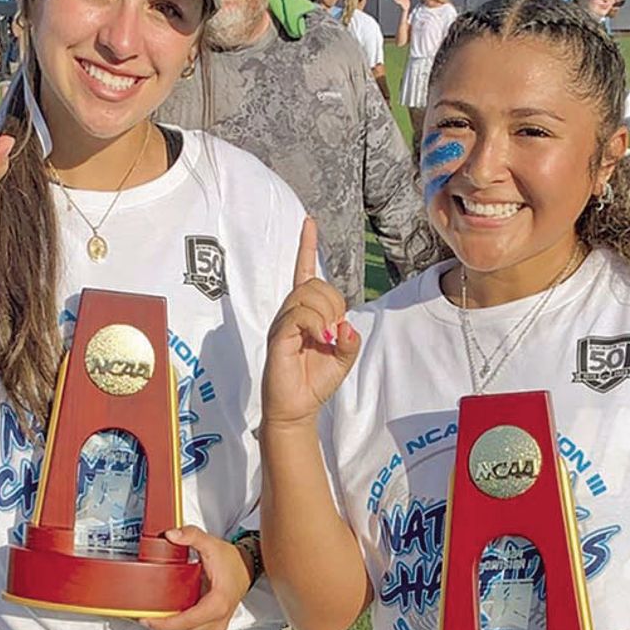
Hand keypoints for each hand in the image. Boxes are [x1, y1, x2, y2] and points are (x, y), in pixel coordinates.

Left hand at [140, 527, 250, 629]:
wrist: (247, 566)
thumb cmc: (232, 560)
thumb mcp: (211, 544)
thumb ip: (192, 536)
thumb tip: (171, 535)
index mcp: (217, 604)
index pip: (185, 622)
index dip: (163, 623)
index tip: (146, 618)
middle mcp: (219, 619)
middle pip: (183, 629)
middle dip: (162, 624)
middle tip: (144, 614)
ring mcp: (218, 625)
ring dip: (171, 626)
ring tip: (154, 614)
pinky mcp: (216, 626)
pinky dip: (181, 625)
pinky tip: (171, 615)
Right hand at [262, 218, 358, 429]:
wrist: (298, 407)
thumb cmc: (315, 381)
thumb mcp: (343, 358)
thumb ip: (350, 340)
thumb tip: (346, 325)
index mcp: (305, 312)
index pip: (304, 271)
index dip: (307, 246)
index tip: (309, 222)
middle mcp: (291, 311)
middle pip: (315, 283)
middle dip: (333, 303)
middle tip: (334, 332)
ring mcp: (283, 322)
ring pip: (308, 295)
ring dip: (325, 315)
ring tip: (325, 339)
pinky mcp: (279, 335)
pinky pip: (299, 315)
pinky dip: (316, 325)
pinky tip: (319, 340)